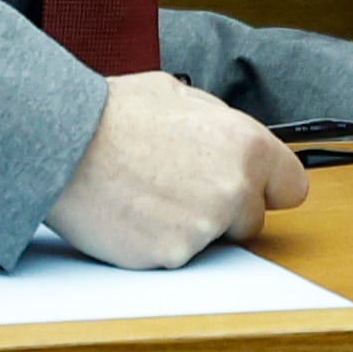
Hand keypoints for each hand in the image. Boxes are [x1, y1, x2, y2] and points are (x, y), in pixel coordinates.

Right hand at [47, 71, 309, 267]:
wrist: (60, 144)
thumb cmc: (110, 114)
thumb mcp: (177, 95)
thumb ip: (218, 123)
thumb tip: (231, 138)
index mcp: (245, 146)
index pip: (292, 187)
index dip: (267, 188)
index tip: (251, 190)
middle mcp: (233, 191)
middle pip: (252, 221)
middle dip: (224, 211)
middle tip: (178, 187)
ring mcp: (202, 229)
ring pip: (210, 241)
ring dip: (188, 226)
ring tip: (146, 193)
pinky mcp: (170, 257)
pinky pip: (174, 255)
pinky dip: (156, 242)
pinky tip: (130, 212)